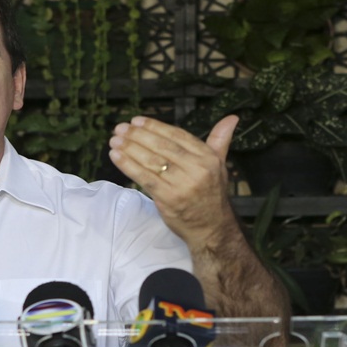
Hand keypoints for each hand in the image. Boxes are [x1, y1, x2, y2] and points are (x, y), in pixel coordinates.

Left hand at [108, 115, 238, 246]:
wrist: (212, 229)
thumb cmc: (211, 194)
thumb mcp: (219, 165)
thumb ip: (220, 140)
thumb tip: (232, 117)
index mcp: (208, 158)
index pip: (177, 136)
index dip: (155, 127)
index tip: (137, 120)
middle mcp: (197, 170)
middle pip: (162, 147)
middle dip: (138, 135)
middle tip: (120, 128)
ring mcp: (182, 185)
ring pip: (151, 161)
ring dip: (129, 148)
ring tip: (114, 140)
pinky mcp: (168, 199)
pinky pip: (144, 178)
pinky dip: (128, 166)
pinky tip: (116, 156)